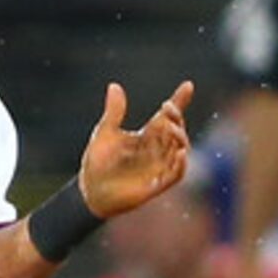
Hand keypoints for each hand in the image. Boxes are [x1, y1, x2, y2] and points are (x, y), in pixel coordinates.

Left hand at [78, 79, 193, 217]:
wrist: (89, 191)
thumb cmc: (97, 162)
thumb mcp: (105, 133)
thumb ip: (114, 111)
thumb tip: (114, 85)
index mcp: (147, 135)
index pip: (168, 117)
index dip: (180, 101)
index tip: (188, 86)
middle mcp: (157, 149)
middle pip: (177, 130)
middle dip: (176, 119)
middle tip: (167, 110)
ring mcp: (159, 166)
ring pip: (180, 149)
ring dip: (179, 138)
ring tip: (170, 127)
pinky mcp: (157, 184)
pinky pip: (176, 174)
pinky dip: (181, 164)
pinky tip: (180, 153)